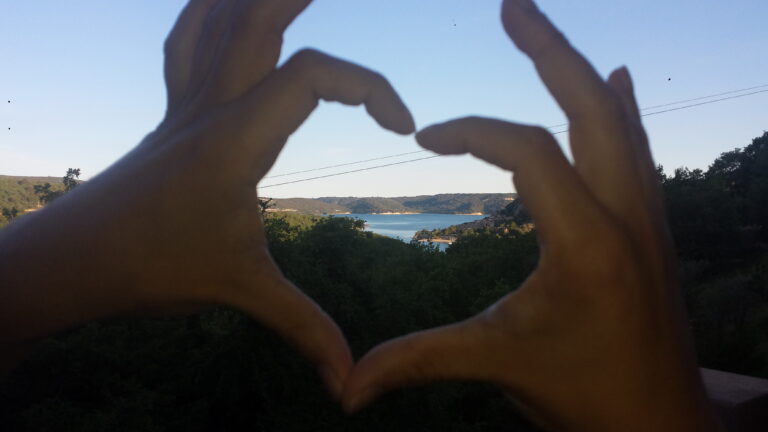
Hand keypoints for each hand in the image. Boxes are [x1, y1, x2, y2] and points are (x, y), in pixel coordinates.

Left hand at [0, 0, 413, 395]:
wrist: (73, 259)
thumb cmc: (152, 267)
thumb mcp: (240, 290)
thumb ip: (304, 328)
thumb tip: (350, 386)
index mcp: (237, 140)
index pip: (312, 75)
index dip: (371, 88)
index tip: (401, 130)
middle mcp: (210, 107)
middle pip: (255, 17)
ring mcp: (185, 103)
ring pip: (215, 20)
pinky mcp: (172, 113)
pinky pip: (186, 44)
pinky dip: (207, 14)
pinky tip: (221, 5)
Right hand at [342, 0, 719, 429]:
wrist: (665, 427)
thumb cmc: (586, 395)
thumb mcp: (497, 362)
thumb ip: (419, 360)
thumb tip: (344, 389)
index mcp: (587, 242)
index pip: (527, 149)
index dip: (471, 132)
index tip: (426, 140)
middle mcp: (628, 216)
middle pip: (592, 104)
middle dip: (550, 49)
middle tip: (514, 5)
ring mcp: (649, 218)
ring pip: (621, 120)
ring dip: (581, 71)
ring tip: (545, 32)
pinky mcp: (653, 228)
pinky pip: (637, 148)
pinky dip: (620, 107)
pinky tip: (618, 80)